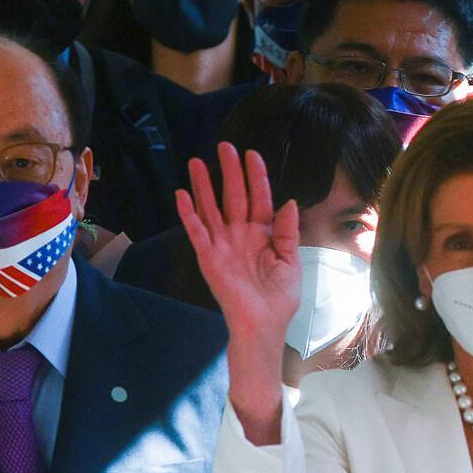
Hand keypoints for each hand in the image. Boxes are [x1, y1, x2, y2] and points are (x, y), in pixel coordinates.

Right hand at [177, 143, 299, 442]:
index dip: (256, 178)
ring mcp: (223, 244)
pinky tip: (182, 194)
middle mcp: (240, 235)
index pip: (259, 199)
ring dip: (204, 186)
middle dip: (229, 172)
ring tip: (196, 161)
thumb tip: (289, 202)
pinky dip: (189, 213)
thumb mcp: (291, 261)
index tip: (252, 154)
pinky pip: (197, 231)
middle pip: (233, 197)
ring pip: (211, 208)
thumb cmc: (280, 297)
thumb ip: (287, 232)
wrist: (263, 325)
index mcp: (263, 235)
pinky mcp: (209, 257)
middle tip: (225, 146)